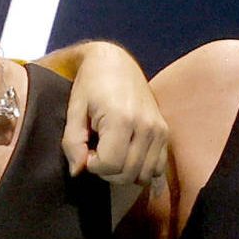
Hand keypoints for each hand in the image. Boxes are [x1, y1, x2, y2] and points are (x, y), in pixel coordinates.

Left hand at [62, 43, 167, 183]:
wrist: (115, 63)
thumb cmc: (90, 85)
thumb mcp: (73, 110)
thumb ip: (73, 143)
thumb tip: (78, 172)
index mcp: (122, 119)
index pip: (110, 165)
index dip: (93, 166)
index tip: (86, 151)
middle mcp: (146, 126)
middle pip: (128, 174)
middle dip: (107, 172)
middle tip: (96, 153)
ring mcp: (160, 130)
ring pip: (144, 175)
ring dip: (124, 174)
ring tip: (111, 154)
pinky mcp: (165, 132)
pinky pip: (158, 167)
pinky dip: (142, 171)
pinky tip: (127, 158)